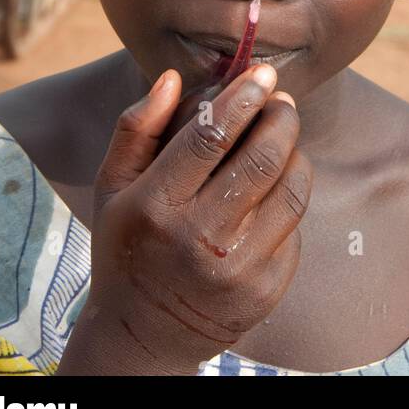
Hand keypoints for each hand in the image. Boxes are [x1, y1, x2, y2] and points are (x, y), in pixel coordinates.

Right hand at [57, 64, 311, 375]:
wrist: (144, 336)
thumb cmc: (128, 246)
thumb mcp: (113, 187)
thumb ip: (137, 128)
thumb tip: (172, 77)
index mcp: (155, 207)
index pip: (211, 137)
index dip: (243, 97)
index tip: (261, 73)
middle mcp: (200, 240)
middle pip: (263, 158)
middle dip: (281, 117)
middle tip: (282, 100)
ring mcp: (239, 269)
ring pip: (291, 188)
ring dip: (295, 152)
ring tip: (283, 138)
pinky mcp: (268, 288)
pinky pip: (295, 225)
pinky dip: (290, 195)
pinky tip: (273, 189)